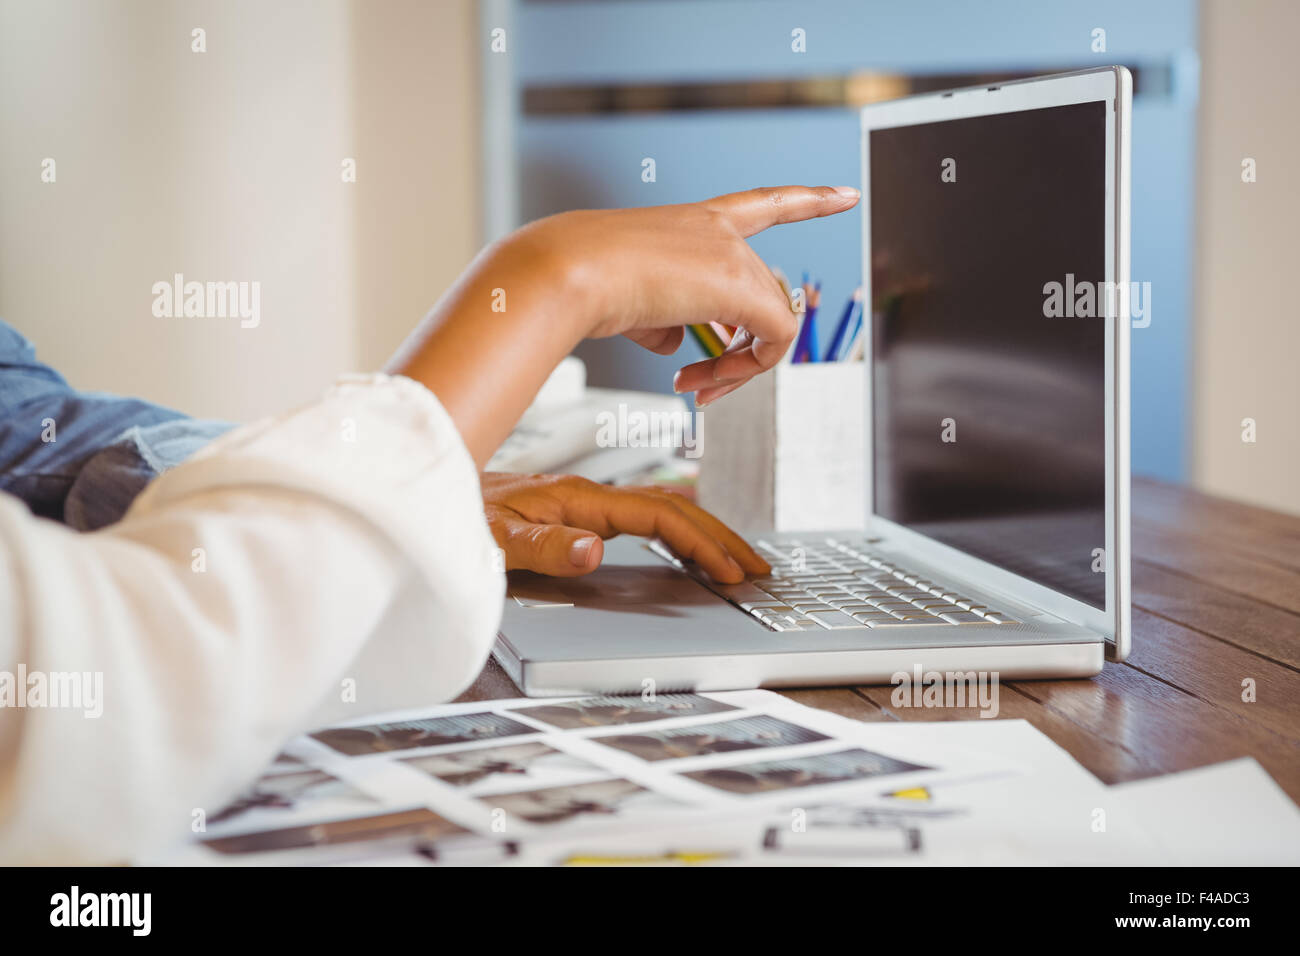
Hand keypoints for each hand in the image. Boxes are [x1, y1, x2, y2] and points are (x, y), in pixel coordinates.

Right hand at [389, 185, 857, 466]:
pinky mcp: (739, 285)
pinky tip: (701, 382)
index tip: (846, 195)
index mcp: (693, 221)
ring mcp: (732, 255)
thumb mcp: (626, 299)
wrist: (565, 271)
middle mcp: (720, 231)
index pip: (763, 204)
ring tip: (695, 386)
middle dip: (741, 347)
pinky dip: (745, 369)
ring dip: (737, 365)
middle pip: (765, 294)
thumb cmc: (579, 281)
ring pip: (771, 318)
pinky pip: (774, 338)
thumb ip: (660, 319)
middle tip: (696, 383)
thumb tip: (675, 343)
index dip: (809, 201)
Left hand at [481, 472, 769, 583]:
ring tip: (737, 557)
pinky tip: (684, 545)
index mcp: (577, 499)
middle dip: (720, 537)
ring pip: (660, 509)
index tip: (730, 570)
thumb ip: (542, 547)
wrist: (427, 489)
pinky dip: (675, 529)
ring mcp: (583, 501)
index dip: (700, 543)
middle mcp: (586, 495)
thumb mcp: (492, 541)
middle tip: (757, 568)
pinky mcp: (575, 510)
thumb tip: (594, 551)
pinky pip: (640, 516)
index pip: (657, 516)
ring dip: (704, 532)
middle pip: (672, 507)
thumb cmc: (456, 514)